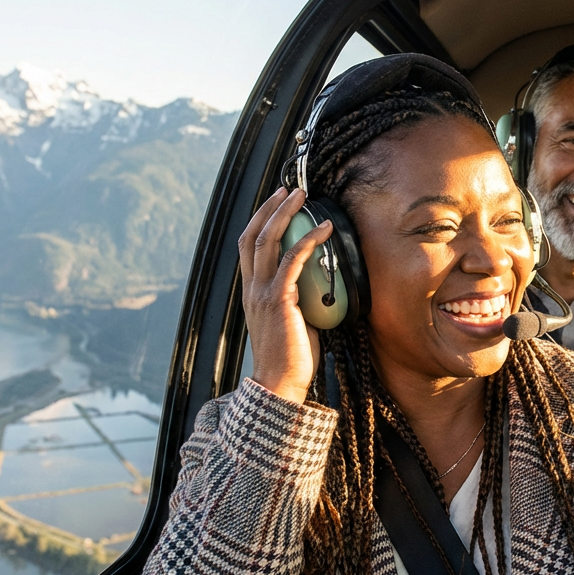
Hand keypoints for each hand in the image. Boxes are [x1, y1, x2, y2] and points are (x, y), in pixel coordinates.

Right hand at [238, 187, 331, 403]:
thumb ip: (299, 302)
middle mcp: (252, 289)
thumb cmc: (291, 359)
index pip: (248, 248)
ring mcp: (262, 293)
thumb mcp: (292, 323)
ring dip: (285, 213)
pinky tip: (325, 229)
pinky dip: (308, 240)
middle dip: (270, 208)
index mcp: (251, 293)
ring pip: (268, 241)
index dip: (260, 221)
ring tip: (302, 195)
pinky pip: (293, 260)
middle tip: (289, 189)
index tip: (277, 203)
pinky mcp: (278, 300)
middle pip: (253, 235)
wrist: (280, 385)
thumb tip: (322, 289)